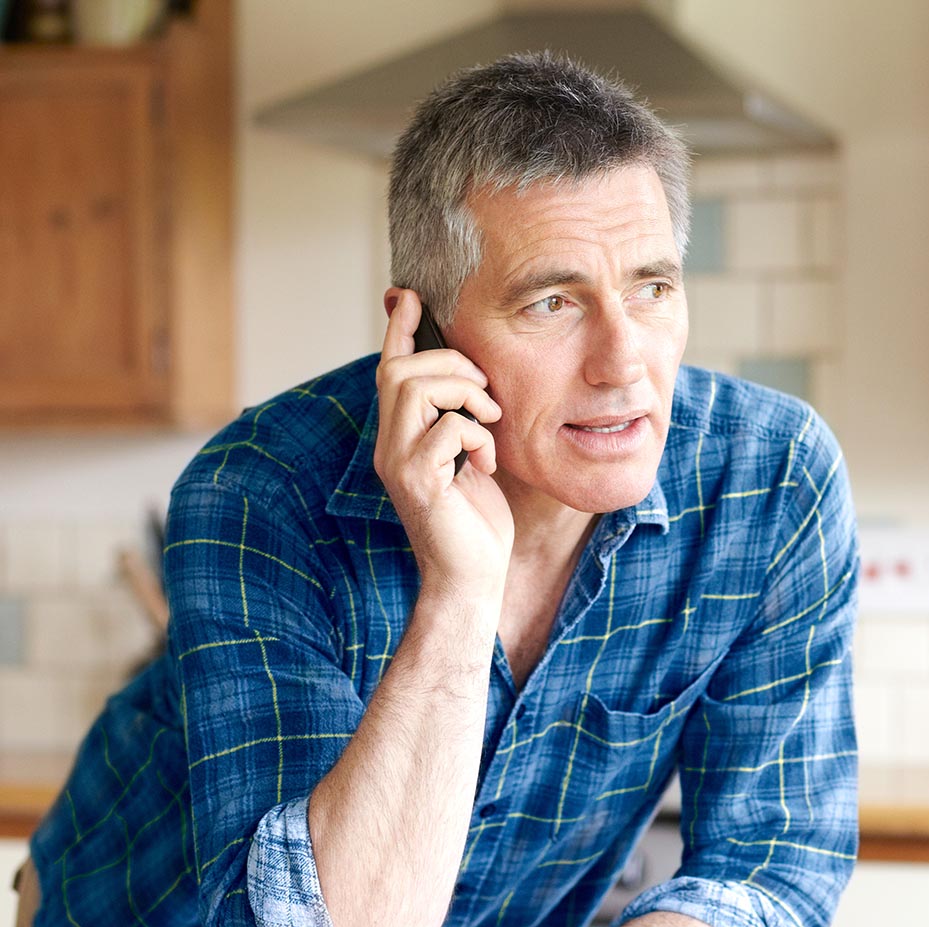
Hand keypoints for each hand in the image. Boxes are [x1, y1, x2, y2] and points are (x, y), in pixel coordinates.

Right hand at [375, 289, 512, 594]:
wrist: (472, 578)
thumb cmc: (475, 520)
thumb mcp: (468, 458)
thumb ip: (460, 421)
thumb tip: (469, 380)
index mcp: (400, 437)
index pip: (390, 370)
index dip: (399, 330)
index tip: (408, 295)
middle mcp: (389, 446)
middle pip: (399, 370)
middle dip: (451, 365)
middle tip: (484, 394)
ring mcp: (398, 464)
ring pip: (413, 388)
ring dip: (464, 394)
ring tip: (488, 422)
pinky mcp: (418, 484)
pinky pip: (446, 429)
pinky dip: (477, 436)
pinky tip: (487, 462)